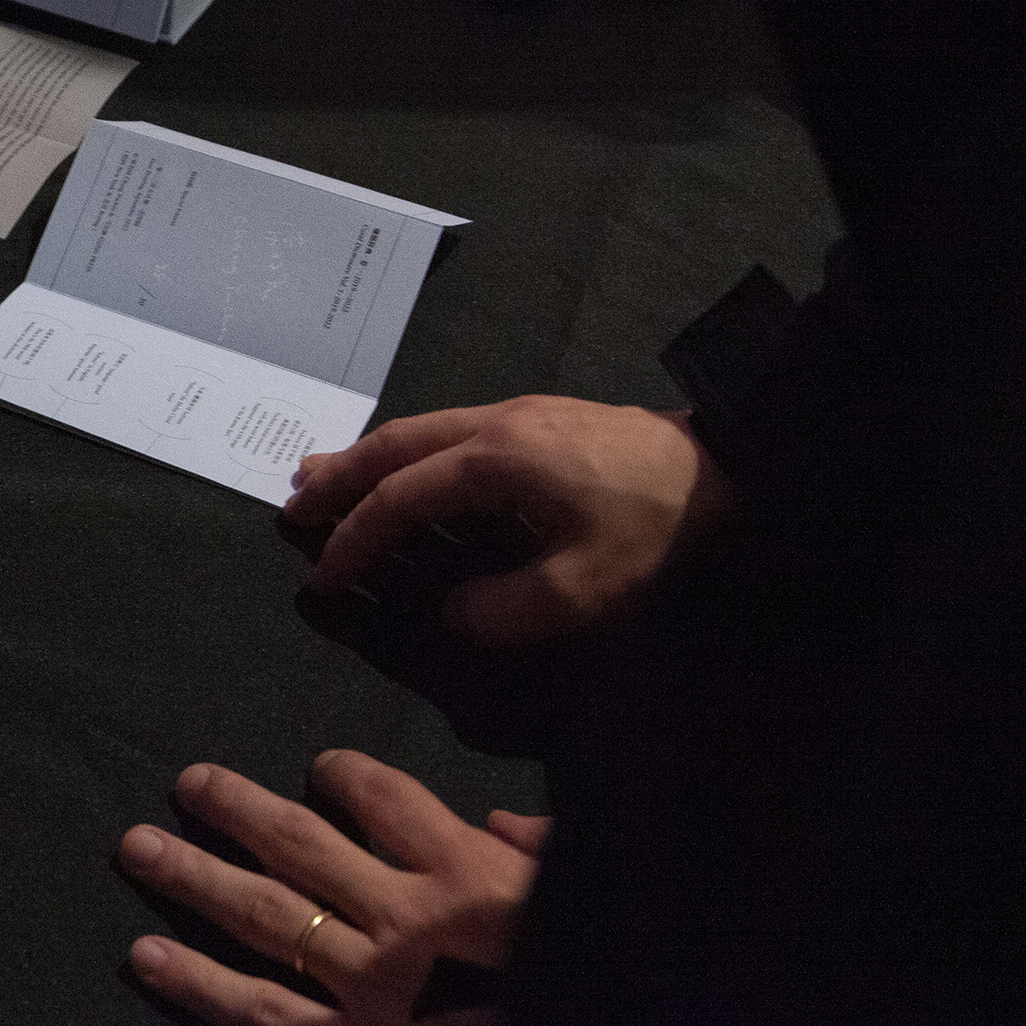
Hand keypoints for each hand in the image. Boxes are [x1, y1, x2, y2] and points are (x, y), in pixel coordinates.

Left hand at [121, 755, 547, 1025]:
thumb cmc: (600, 1000)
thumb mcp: (586, 906)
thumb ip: (543, 853)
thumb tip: (500, 822)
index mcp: (466, 872)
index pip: (387, 798)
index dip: (346, 775)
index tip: (319, 764)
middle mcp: (404, 915)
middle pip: (302, 843)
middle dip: (238, 808)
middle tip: (189, 782)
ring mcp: (368, 983)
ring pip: (265, 915)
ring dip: (194, 876)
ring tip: (137, 845)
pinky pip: (260, 1010)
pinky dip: (196, 982)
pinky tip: (144, 955)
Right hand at [286, 396, 730, 642]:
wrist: (733, 466)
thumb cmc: (657, 531)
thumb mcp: (585, 590)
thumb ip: (504, 609)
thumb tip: (454, 612)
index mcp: (494, 461)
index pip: (400, 498)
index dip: (355, 539)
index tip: (323, 577)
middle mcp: (493, 424)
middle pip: (393, 445)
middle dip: (338, 478)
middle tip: (291, 506)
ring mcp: (518, 413)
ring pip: (419, 429)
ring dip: (367, 457)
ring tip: (322, 477)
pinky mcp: (541, 418)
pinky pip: (447, 429)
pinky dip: (406, 451)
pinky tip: (405, 467)